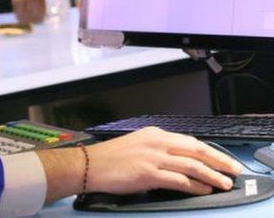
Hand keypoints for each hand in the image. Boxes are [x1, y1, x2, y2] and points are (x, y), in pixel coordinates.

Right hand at [39, 127, 241, 201]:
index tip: (222, 159)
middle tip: (233, 169)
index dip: (210, 151)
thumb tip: (179, 163)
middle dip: (219, 161)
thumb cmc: (109, 159)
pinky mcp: (149, 173)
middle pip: (196, 150)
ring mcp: (153, 157)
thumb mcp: (137, 145)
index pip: (190, 141)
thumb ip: (158, 150)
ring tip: (224, 183)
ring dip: (212, 176)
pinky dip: (196, 186)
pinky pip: (180, 180)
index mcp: (154, 133)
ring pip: (192, 166)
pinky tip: (205, 189)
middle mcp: (156, 142)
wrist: (89, 165)